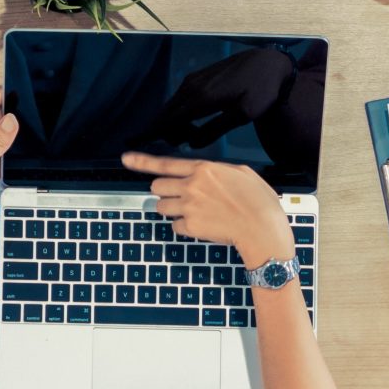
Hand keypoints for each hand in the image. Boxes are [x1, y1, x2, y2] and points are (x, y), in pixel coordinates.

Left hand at [122, 152, 291, 267]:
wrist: (262, 229)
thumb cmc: (258, 200)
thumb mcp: (241, 173)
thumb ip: (217, 171)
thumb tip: (207, 174)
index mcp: (204, 169)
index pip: (165, 163)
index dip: (142, 162)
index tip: (126, 159)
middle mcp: (191, 186)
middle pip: (157, 187)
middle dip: (165, 191)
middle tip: (181, 195)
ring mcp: (188, 207)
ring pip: (161, 207)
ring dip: (172, 208)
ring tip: (193, 212)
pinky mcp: (190, 227)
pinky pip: (174, 226)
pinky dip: (183, 226)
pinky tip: (201, 225)